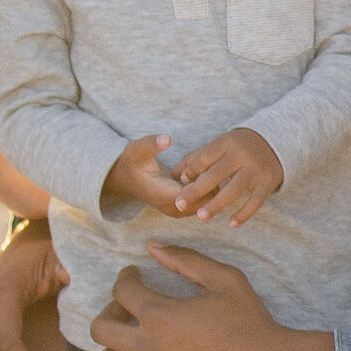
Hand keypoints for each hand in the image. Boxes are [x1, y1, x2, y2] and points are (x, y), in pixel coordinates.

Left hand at [91, 248, 347, 350]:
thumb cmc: (251, 323)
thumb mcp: (224, 279)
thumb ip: (185, 259)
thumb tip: (151, 246)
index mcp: (159, 315)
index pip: (120, 290)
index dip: (126, 277)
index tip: (134, 276)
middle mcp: (147, 349)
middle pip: (100, 328)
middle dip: (111, 311)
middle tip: (128, 308)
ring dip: (116, 344)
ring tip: (137, 336)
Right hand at [108, 123, 281, 228]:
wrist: (125, 179)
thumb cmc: (131, 162)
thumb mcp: (136, 149)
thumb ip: (151, 144)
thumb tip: (167, 139)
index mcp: (164, 195)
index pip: (194, 194)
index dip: (207, 180)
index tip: (217, 165)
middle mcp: (173, 208)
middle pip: (204, 202)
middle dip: (215, 184)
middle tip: (226, 165)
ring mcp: (178, 211)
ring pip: (205, 204)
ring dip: (214, 188)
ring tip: (223, 168)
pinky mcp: (182, 208)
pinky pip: (202, 202)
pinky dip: (209, 190)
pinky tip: (216, 173)